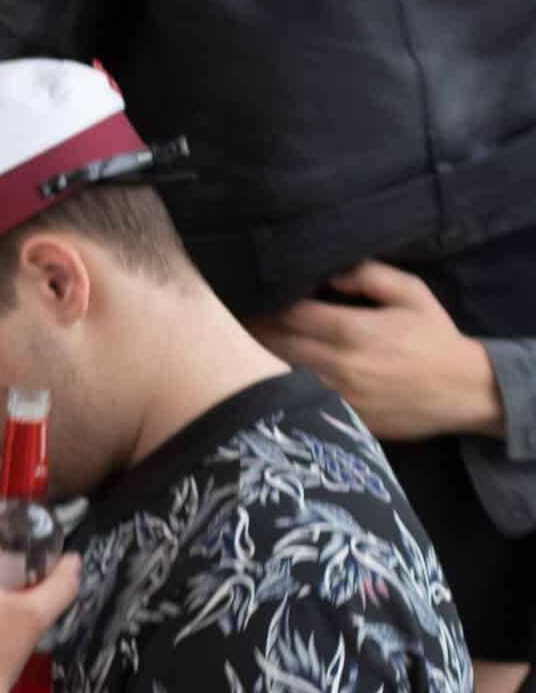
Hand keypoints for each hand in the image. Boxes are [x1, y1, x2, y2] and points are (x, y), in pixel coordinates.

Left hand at [249, 263, 503, 442]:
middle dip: (249, 332)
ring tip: (234, 347)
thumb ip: (370, 276)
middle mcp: (339, 365)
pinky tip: (261, 378)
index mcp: (354, 331)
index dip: (264, 306)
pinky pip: (296, 402)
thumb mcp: (413, 295)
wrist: (463, 392)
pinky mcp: (340, 420)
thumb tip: (328, 272)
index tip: (248, 298)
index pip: (290, 315)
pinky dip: (276, 389)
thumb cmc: (434, 339)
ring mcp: (337, 397)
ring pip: (278, 376)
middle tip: (229, 321)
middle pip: (274, 346)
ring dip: (254, 361)